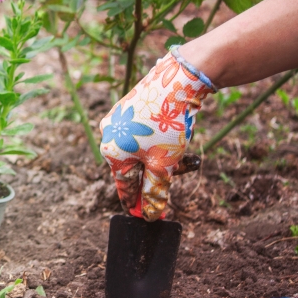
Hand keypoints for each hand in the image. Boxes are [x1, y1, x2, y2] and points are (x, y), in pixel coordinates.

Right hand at [98, 48, 214, 220]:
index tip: (146, 215)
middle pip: (134, 167)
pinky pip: (144, 134)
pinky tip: (177, 137)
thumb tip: (151, 215)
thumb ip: (155, 191)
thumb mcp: (164, 165)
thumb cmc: (166, 126)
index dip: (137, 202)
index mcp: (111, 153)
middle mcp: (109, 136)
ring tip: (188, 156)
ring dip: (163, 157)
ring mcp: (119, 120)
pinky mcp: (131, 108)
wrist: (177, 81)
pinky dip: (160, 141)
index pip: (124, 186)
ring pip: (142, 150)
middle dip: (158, 174)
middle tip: (181, 174)